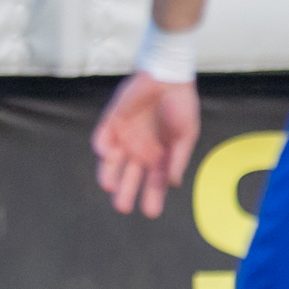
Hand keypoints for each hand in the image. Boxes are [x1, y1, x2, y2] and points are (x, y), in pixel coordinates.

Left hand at [92, 72, 200, 217]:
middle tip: (122, 207)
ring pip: (112, 162)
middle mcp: (139, 150)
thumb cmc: (181, 104)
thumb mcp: (185, 134)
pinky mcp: (112, 121)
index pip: (153, 183)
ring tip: (109, 186)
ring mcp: (124, 136)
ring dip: (108, 174)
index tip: (150, 212)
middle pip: (129, 177)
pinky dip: (103, 146)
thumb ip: (178, 158)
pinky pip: (103, 137)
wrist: (168, 76)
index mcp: (159, 156)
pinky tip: (108, 154)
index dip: (152, 197)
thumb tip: (172, 183)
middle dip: (125, 193)